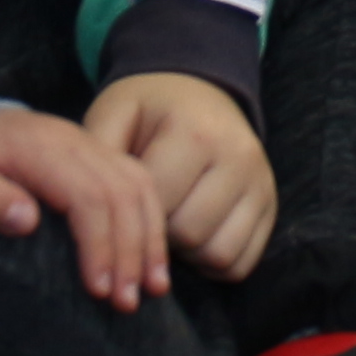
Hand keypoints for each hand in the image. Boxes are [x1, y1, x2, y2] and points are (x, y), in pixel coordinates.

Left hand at [0, 105, 170, 309]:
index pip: (88, 195)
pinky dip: (152, 221)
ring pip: (140, 187)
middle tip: (126, 302)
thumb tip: (27, 221)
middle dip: (131, 252)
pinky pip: (140, 183)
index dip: (99, 245)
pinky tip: (152, 259)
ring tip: (152, 288)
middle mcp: (75, 141)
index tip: (98, 290)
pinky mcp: (100, 156)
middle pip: (122, 194)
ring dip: (149, 240)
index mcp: (40, 146)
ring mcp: (92, 145)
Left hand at [84, 69, 277, 278]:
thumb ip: (97, 158)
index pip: (155, 204)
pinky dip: (211, 263)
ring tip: (167, 226)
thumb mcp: (113, 114)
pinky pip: (240, 263)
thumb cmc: (148, 110)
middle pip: (187, 234)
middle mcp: (238, 156)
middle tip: (141, 216)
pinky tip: (191, 239)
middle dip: (157, 235)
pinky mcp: (271, 207)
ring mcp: (261, 183)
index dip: (127, 215)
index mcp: (195, 131)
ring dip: (184, 253)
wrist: (199, 91)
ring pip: (216, 254)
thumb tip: (84, 212)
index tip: (115, 206)